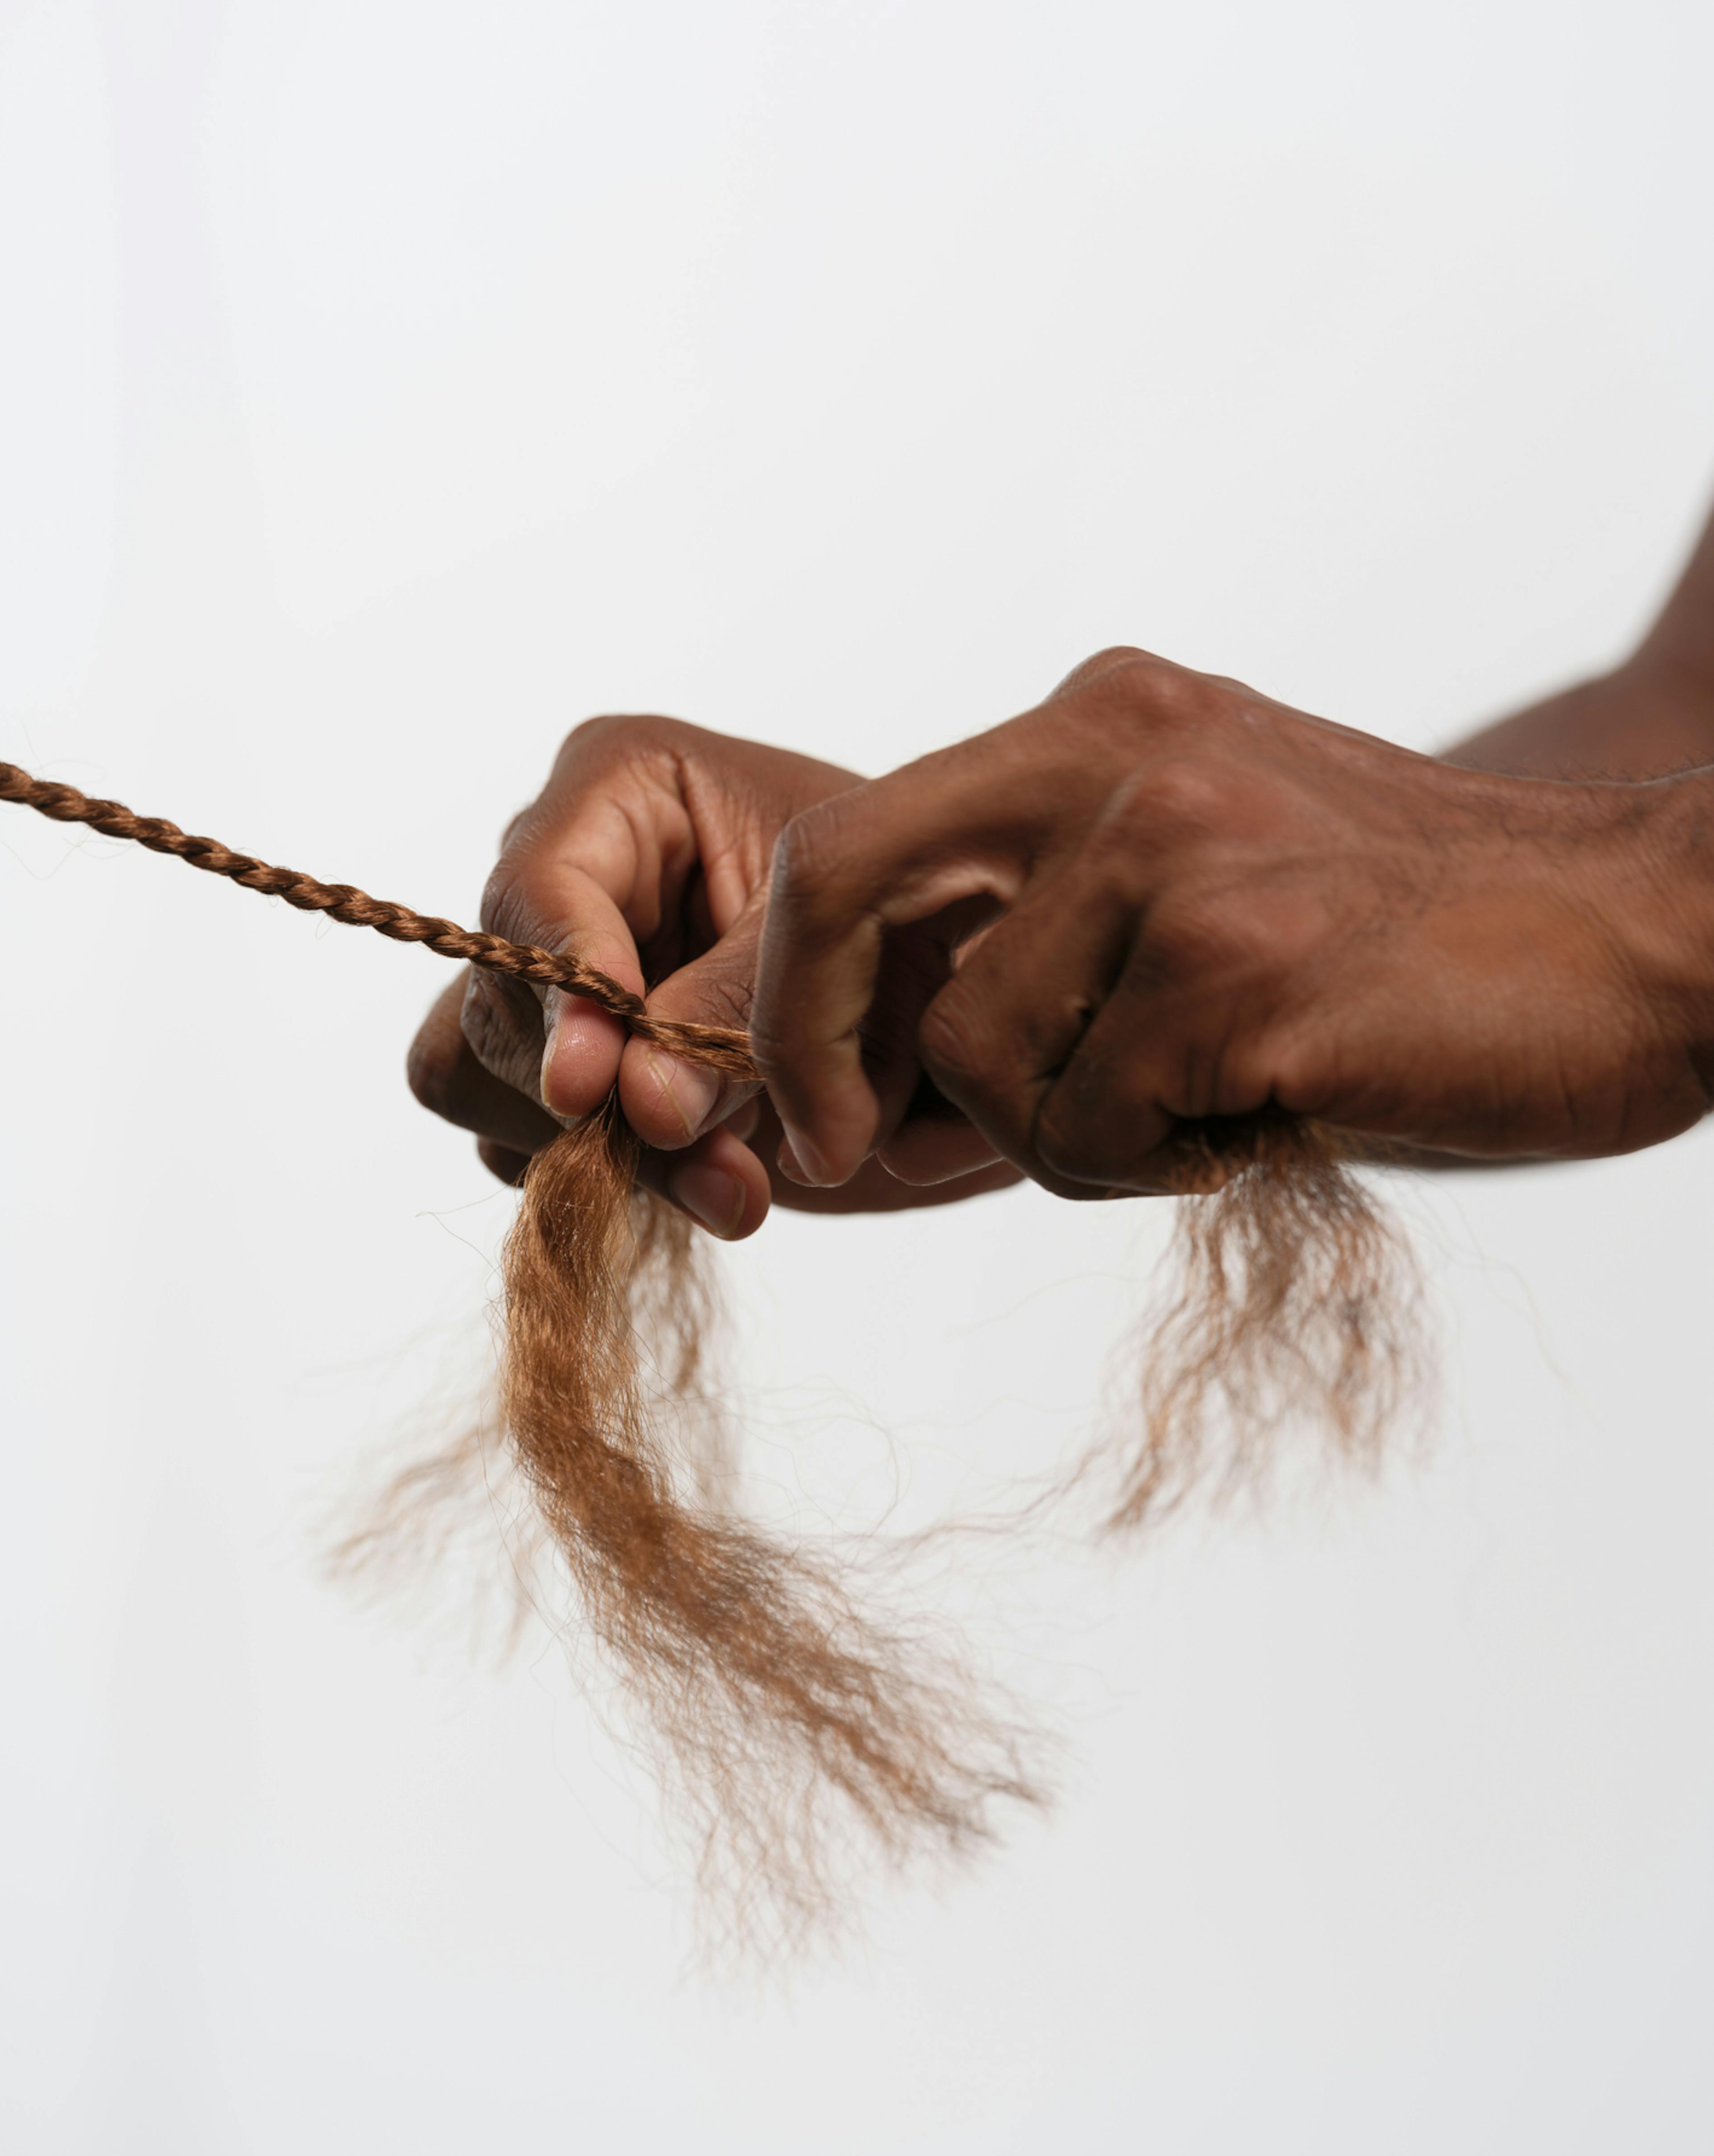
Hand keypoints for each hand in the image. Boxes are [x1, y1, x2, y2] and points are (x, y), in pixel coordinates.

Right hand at [405, 714, 1022, 1232]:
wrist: (950, 993)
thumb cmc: (912, 918)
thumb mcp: (845, 944)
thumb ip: (736, 1016)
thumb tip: (640, 1108)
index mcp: (620, 786)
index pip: (537, 888)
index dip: (561, 993)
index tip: (591, 1089)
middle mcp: (561, 874)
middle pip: (497, 997)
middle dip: (596, 1098)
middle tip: (713, 1160)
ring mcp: (546, 979)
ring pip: (475, 1077)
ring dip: (597, 1150)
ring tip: (732, 1179)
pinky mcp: (563, 1069)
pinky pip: (513, 1142)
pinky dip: (607, 1181)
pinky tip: (710, 1180)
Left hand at [750, 648, 1713, 1194]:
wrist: (1646, 938)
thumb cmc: (1414, 944)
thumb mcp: (1208, 883)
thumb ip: (1052, 938)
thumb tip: (885, 1087)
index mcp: (1103, 723)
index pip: (857, 836)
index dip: (794, 981)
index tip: (808, 1104)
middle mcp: (1118, 755)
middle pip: (844, 885)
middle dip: (810, 1045)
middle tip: (847, 1160)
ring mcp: (1177, 853)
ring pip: (985, 1058)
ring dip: (1067, 1137)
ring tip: (1206, 1107)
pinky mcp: (1237, 968)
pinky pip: (1090, 1131)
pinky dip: (1157, 1165)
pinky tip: (1263, 1119)